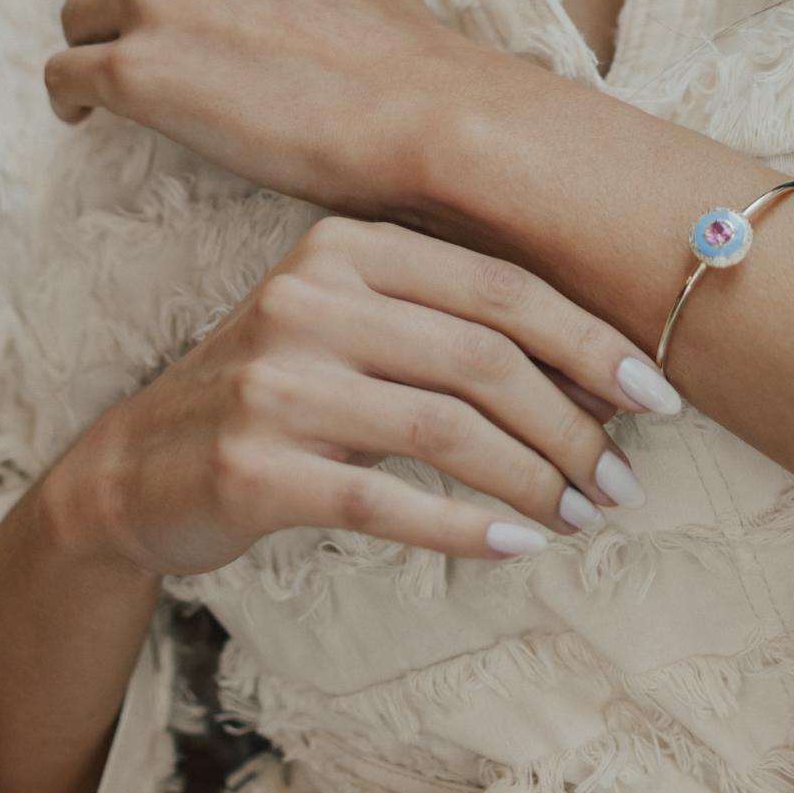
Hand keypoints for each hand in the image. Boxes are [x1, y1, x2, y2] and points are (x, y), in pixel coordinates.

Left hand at [43, 0, 457, 212]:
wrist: (411, 110)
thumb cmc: (393, 39)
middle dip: (120, 0)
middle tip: (146, 45)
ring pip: (78, 14)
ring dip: (98, 48)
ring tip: (124, 89)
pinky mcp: (132, 69)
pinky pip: (64, 75)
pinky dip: (72, 99)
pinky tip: (87, 117)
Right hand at [49, 214, 676, 575]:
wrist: (135, 469)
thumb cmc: (279, 394)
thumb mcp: (353, 328)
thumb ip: (453, 328)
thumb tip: (601, 375)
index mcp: (345, 245)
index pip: (499, 285)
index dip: (590, 339)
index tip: (657, 395)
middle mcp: (309, 297)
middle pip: (484, 356)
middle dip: (574, 422)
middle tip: (623, 479)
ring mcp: (277, 381)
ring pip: (446, 427)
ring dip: (533, 479)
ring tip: (581, 515)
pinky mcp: (254, 466)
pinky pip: (385, 500)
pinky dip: (464, 528)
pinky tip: (515, 547)